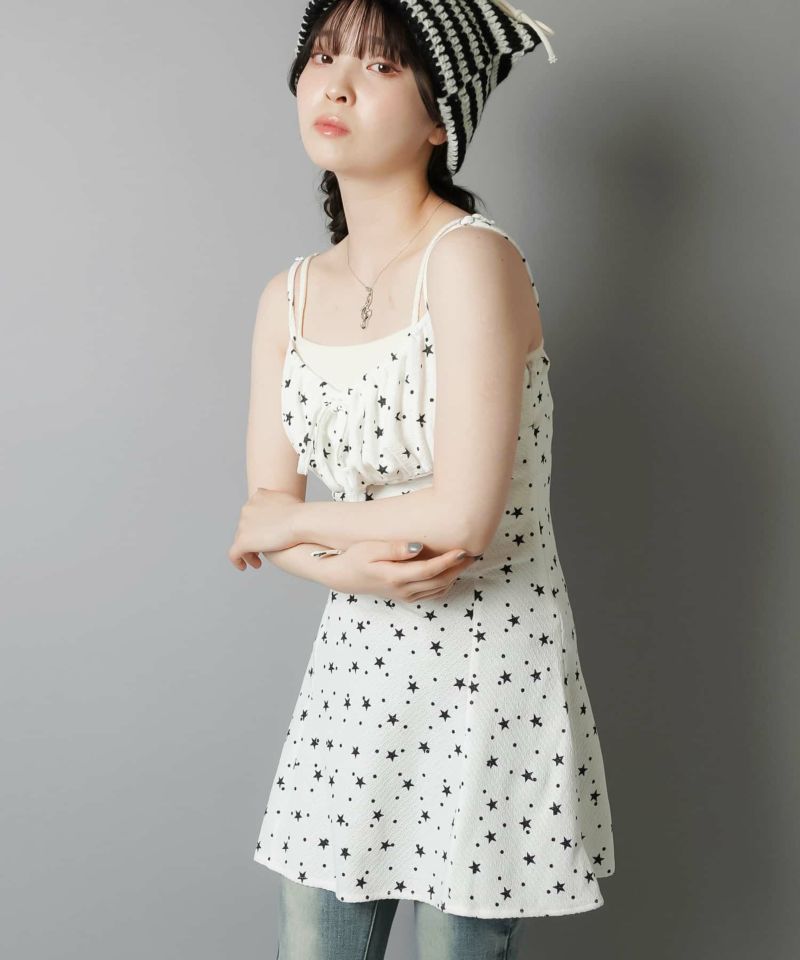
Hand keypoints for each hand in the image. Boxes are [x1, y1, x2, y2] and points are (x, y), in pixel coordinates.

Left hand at [228, 488, 302, 568]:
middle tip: (262, 550)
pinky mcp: (243, 541)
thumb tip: (280, 509)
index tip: (265, 535)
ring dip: (248, 551)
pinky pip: (234, 554)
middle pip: (244, 527)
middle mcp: (247, 508)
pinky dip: (237, 560)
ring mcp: (243, 525)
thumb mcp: (289, 500)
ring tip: (257, 561)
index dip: (257, 525)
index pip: (252, 512)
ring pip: (240, 540)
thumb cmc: (302, 513)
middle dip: (252, 539)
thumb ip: (279, 502)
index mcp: (258, 497)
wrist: (301, 521)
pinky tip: (244, 567)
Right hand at [322, 540, 476, 600]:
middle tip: (473, 553)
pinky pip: (432, 594)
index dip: (449, 561)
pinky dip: (444, 583)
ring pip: (438, 589)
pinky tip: (449, 571)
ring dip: (454, 576)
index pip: (429, 570)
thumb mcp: (371, 549)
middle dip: (458, 569)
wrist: (343, 577)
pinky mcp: (406, 597)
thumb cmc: (356, 558)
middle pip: (439, 581)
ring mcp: (405, 596)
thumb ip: (395, 549)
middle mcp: (403, 590)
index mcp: (395, 577)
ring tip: (464, 560)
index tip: (464, 550)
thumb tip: (418, 547)